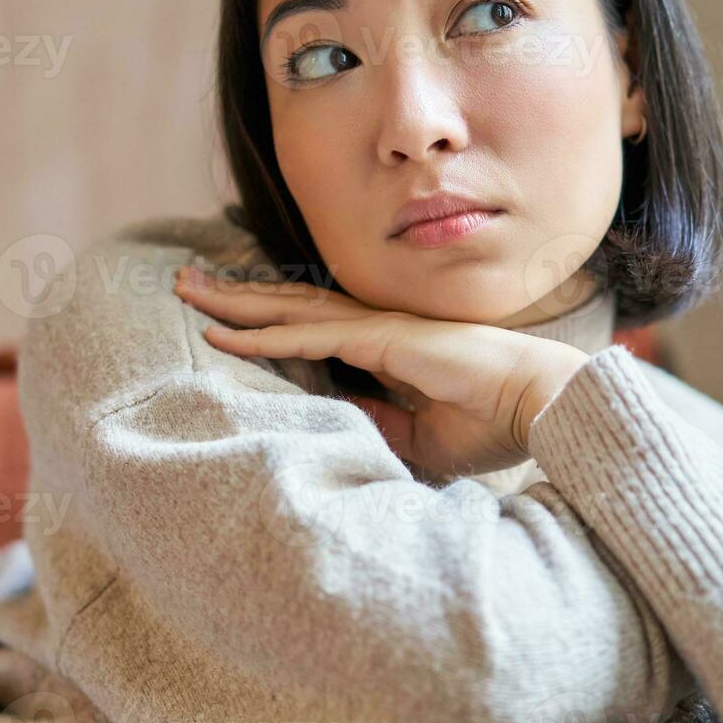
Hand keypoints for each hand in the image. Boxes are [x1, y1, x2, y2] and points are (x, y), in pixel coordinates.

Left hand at [172, 265, 588, 478]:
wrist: (538, 407)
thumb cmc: (492, 422)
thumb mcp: (419, 439)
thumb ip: (376, 425)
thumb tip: (334, 426)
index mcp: (384, 347)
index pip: (311, 327)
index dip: (266, 319)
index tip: (221, 317)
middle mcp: (374, 328)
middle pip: (288, 306)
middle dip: (235, 295)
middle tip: (185, 283)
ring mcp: (376, 328)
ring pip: (288, 310)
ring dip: (235, 302)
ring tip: (187, 290)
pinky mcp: (381, 340)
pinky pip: (308, 337)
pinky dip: (262, 336)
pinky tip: (223, 334)